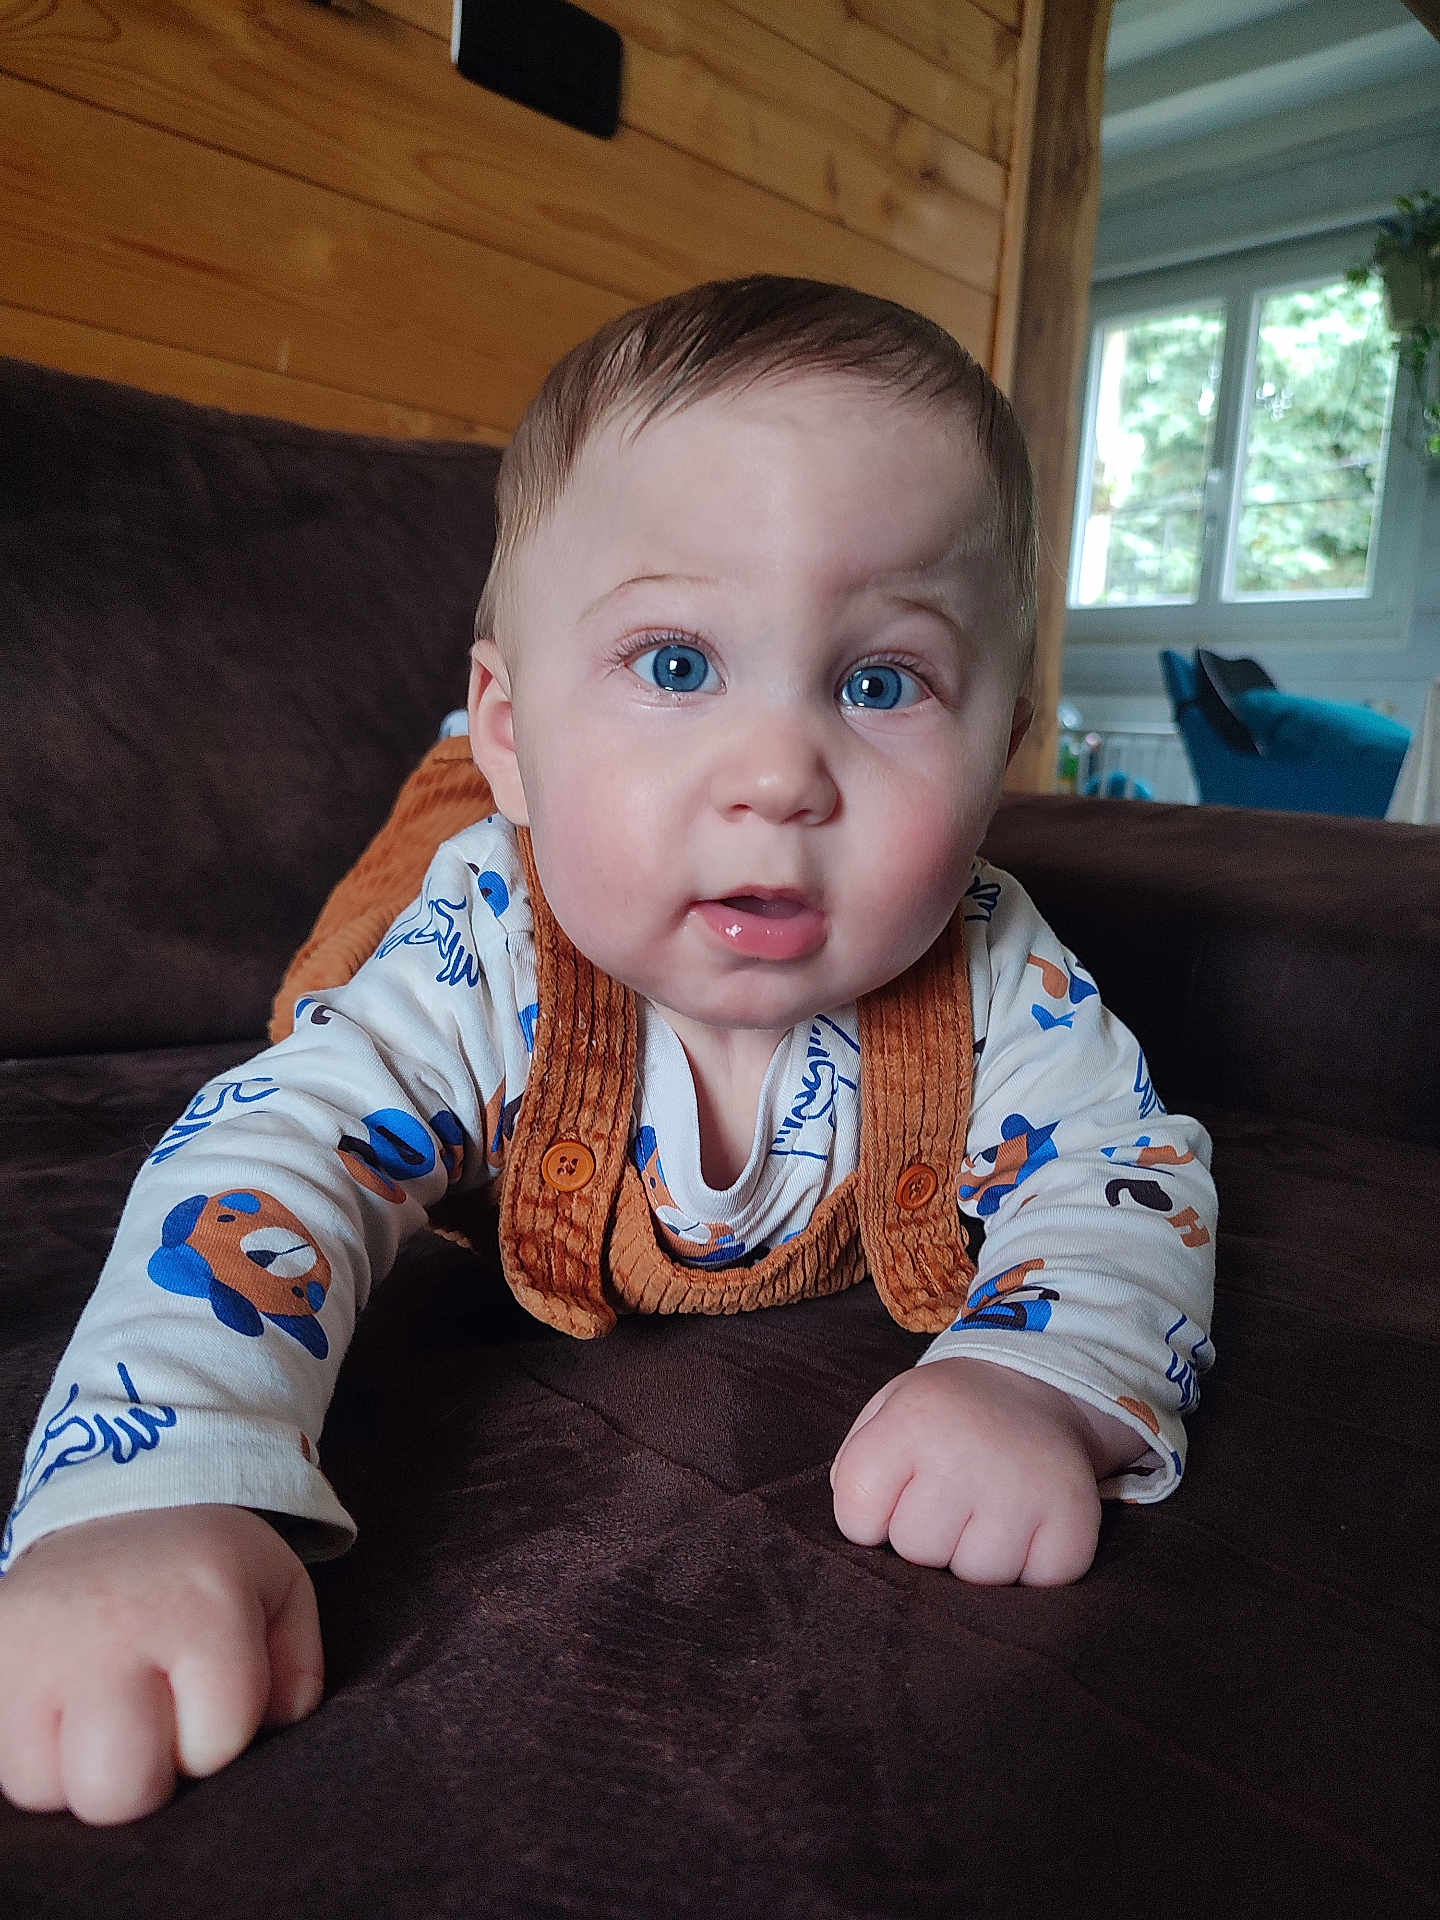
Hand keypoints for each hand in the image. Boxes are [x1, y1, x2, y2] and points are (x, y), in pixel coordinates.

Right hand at [0, 1505, 321, 1823]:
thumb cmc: (202, 1564)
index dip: (222, 1731)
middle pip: (124, 1790)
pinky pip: (10, 1768)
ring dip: (87, 1768)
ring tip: (108, 1709)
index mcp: (202, 1606)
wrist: (114, 1496)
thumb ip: (297, 1665)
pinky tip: (67, 1708)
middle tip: (156, 1718)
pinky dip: (40, 1755)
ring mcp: (38, 1648)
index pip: (217, 1743)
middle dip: (151, 1771)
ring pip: (55, 1789)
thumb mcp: (277, 1588)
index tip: (210, 1684)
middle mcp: (113, 1627)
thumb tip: (281, 1725)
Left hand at [830, 1358, 1138, 1585]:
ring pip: (977, 1577)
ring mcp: (1023, 1486)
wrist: (1040, 1384)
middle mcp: (966, 1451)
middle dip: (926, 1538)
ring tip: (987, 1510)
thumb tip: (859, 1530)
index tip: (892, 1495)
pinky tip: (1028, 1524)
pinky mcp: (1074, 1515)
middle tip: (949, 1499)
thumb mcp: (889, 1409)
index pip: (856, 1517)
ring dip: (978, 1555)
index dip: (868, 1518)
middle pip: (918, 1551)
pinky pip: (1039, 1583)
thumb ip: (856, 1467)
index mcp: (912, 1421)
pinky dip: (1034, 1567)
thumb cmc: (949, 1414)